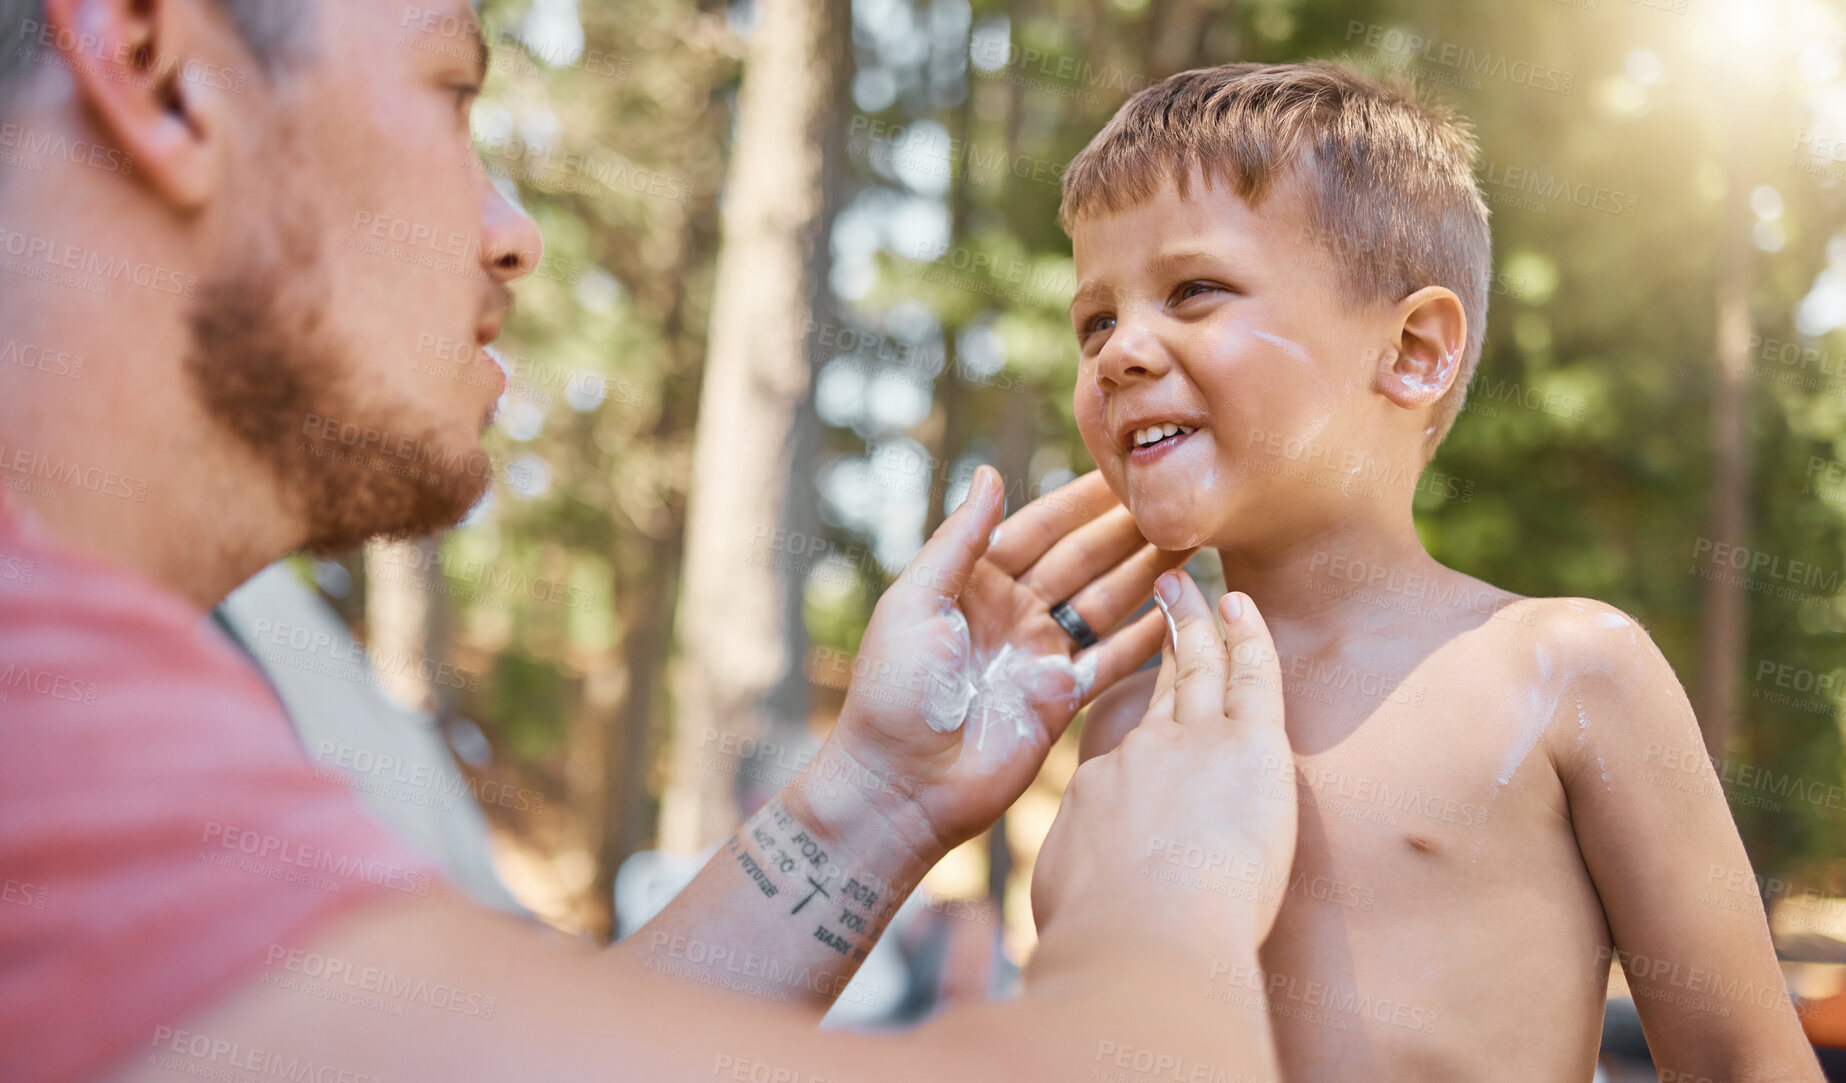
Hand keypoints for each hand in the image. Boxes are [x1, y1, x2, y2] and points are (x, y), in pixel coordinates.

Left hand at [801, 466, 1190, 858]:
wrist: (901, 786)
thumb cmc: (893, 691)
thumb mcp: (915, 602)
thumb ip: (957, 540)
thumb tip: (989, 472)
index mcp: (974, 583)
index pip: (1038, 529)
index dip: (1080, 501)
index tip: (1126, 470)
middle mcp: (1013, 612)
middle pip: (1082, 560)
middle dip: (1126, 531)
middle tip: (1177, 502)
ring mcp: (1040, 656)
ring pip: (1106, 603)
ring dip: (1146, 574)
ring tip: (1192, 542)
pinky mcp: (1062, 699)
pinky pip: (1113, 660)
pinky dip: (1148, 637)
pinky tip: (1181, 610)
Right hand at [1031, 571, 1297, 947]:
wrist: (1143, 938)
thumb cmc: (1105, 938)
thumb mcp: (1068, 901)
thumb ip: (1077, 881)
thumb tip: (1074, 895)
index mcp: (1098, 791)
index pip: (1120, 749)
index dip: (1129, 724)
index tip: (1135, 711)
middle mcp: (1141, 754)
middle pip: (1155, 686)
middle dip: (1158, 637)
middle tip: (1159, 596)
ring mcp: (1194, 742)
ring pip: (1198, 666)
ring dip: (1194, 619)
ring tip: (1189, 583)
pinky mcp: (1249, 747)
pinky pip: (1251, 675)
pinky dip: (1248, 636)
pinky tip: (1243, 605)